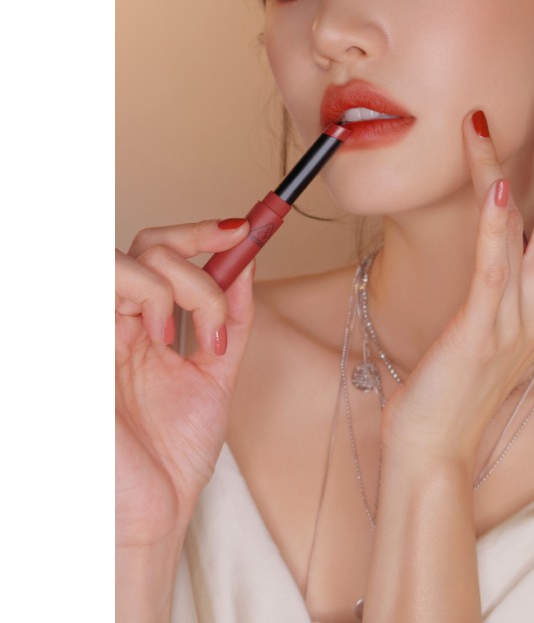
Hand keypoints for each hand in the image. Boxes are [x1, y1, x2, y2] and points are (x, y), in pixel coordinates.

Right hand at [115, 219, 254, 549]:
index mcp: (143, 326)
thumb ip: (228, 315)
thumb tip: (246, 260)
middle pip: (148, 244)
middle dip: (197, 249)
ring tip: (189, 332)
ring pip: (129, 257)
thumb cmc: (174, 453)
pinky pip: (105, 284)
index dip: (201, 231)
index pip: (162, 254)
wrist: (153, 510)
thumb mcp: (215, 372)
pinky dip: (149, 294)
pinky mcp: (81, 345)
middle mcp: (117, 323)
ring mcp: (97, 332)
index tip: (245, 228)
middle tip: (222, 289)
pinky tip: (160, 337)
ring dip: (176, 282)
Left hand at [380, 99, 533, 471]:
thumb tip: (500, 242)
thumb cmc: (455, 386)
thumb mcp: (493, 327)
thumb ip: (505, 287)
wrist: (431, 449)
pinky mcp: (479, 333)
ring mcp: (514, 321)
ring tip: (526, 120)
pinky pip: (495, 271)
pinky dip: (499, 227)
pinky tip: (501, 186)